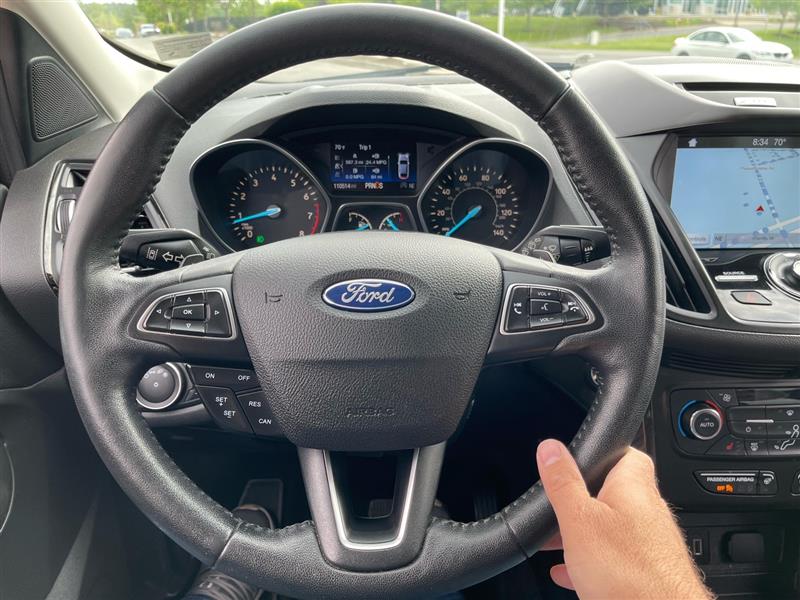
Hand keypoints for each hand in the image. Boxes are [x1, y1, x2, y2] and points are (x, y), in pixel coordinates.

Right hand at [536, 440, 712, 599]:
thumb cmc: (630, 574)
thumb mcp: (579, 520)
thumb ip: (563, 483)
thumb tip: (551, 449)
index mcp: (635, 488)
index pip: (627, 453)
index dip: (603, 452)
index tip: (579, 458)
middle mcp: (650, 513)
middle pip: (615, 494)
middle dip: (584, 501)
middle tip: (560, 509)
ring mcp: (654, 545)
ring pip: (614, 529)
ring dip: (586, 534)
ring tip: (559, 544)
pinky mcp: (652, 573)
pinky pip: (618, 559)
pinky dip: (594, 561)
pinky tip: (574, 573)